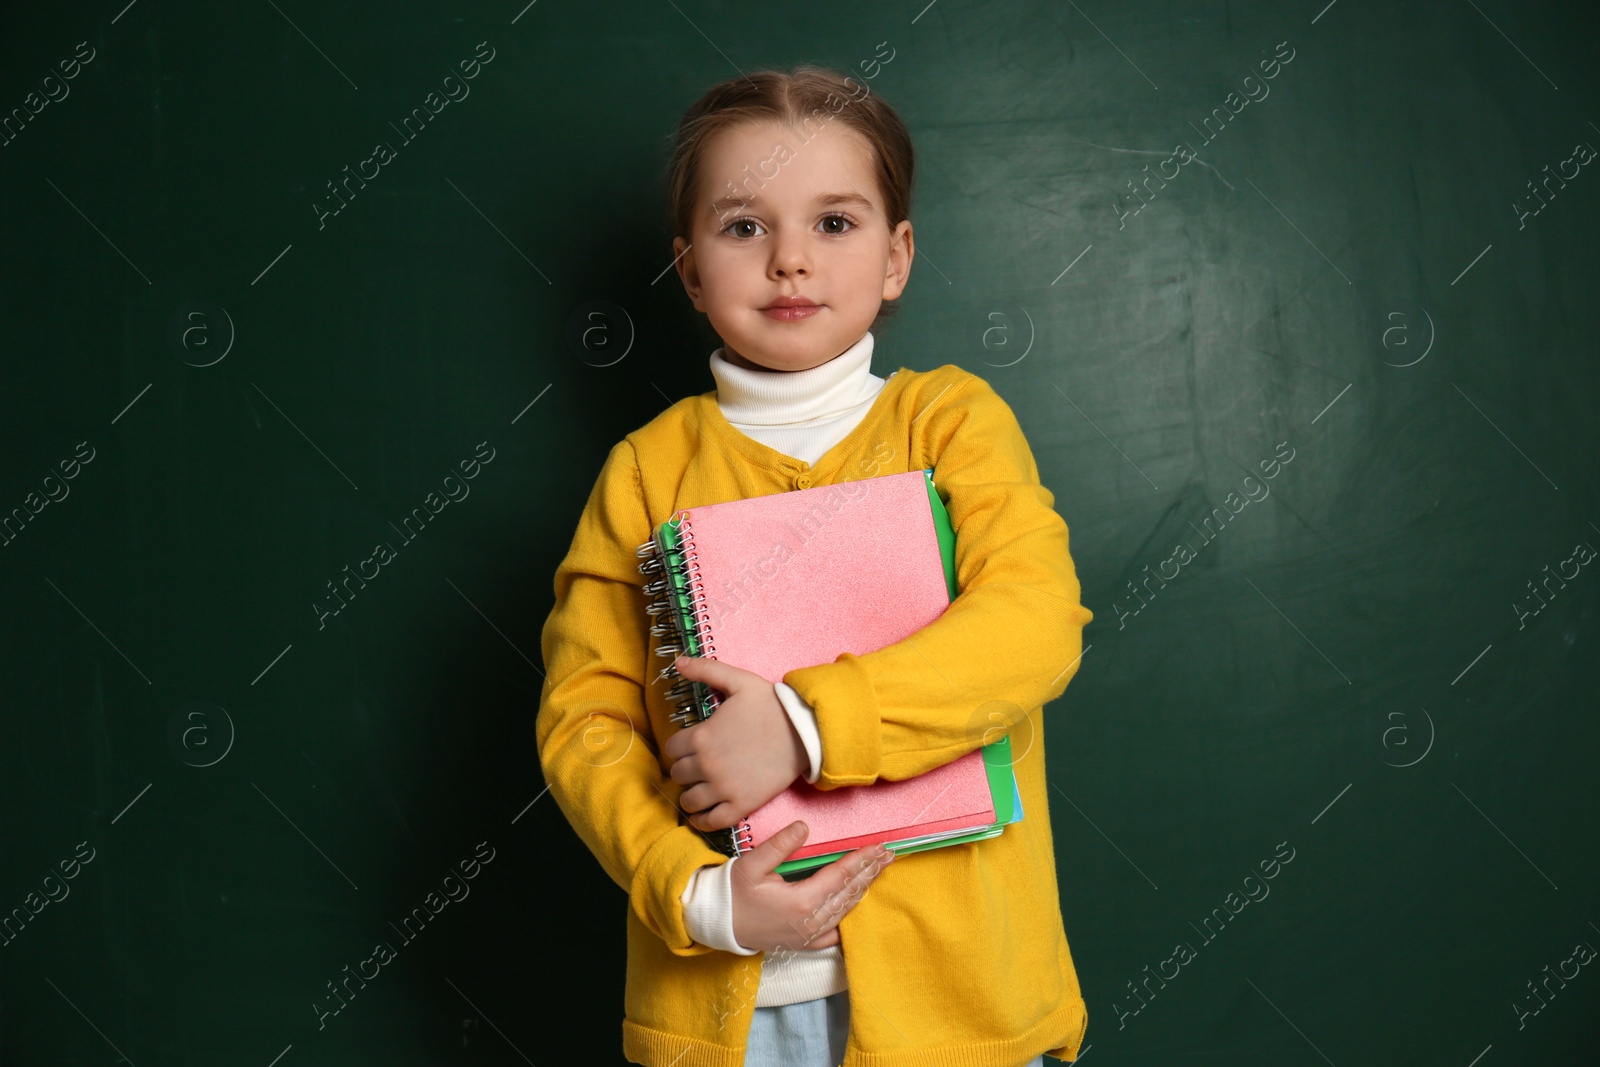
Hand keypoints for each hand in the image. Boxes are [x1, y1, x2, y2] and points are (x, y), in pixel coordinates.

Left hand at [661, 655, 808, 832]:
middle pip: (677, 775)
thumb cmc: (771, 705)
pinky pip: (710, 822)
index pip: (671, 750)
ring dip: (690, 795)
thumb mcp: (738, 680)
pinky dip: (701, 820)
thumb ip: (706, 670)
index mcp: (702, 736)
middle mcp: (707, 765)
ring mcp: (723, 788)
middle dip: (684, 770)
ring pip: (688, 800)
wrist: (803, 732)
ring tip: (699, 789)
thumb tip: (678, 661)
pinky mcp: (740, 805)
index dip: (678, 748)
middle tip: (696, 767)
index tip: (689, 747)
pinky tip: (703, 813)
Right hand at [730, 820, 894, 952]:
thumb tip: (804, 827)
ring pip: (845, 911)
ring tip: (878, 872)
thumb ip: (780, 845)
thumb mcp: (752, 864)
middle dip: (870, 872)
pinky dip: (849, 917)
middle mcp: (810, 921)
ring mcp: (809, 936)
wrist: (717, 923)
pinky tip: (857, 907)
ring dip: (864, 890)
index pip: (840, 875)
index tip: (880, 847)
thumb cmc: (732, 892)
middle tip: (889, 855)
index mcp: (801, 901)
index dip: (862, 859)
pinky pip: (835, 932)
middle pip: (849, 892)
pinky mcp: (804, 944)